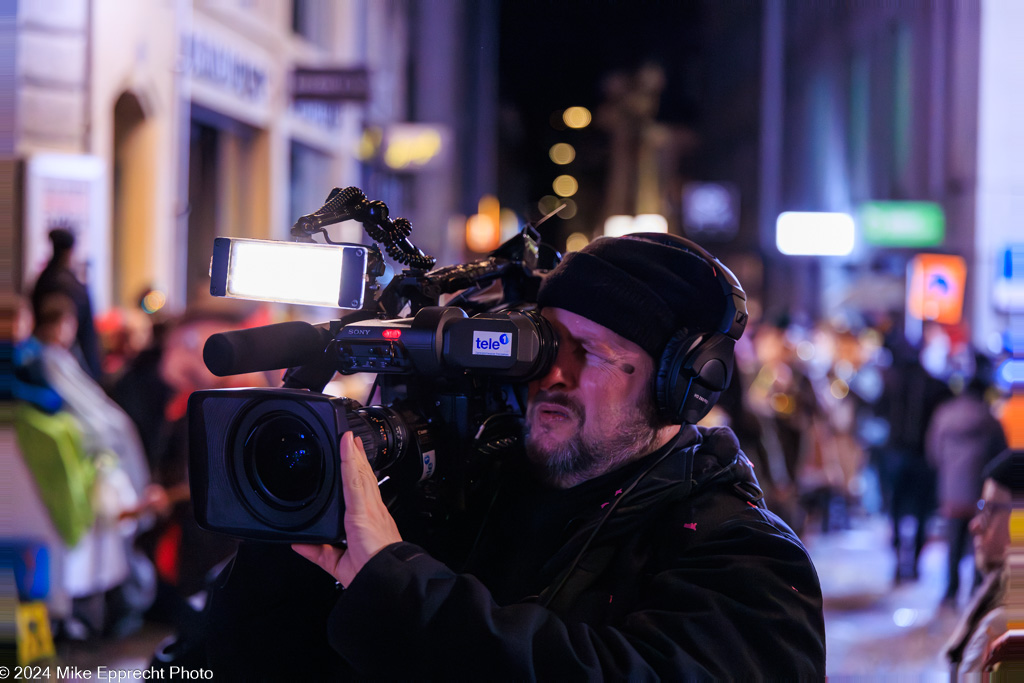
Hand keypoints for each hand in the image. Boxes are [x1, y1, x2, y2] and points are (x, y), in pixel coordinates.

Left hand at [293, 432, 402, 585]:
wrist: (385, 580)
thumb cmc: (372, 573)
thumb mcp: (337, 562)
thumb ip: (318, 552)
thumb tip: (299, 545)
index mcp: (370, 522)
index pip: (364, 491)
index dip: (361, 474)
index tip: (357, 461)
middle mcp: (373, 511)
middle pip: (365, 477)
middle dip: (359, 458)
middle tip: (352, 440)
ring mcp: (369, 508)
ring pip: (360, 474)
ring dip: (353, 454)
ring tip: (348, 438)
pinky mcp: (362, 509)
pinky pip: (354, 480)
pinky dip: (349, 461)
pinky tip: (347, 447)